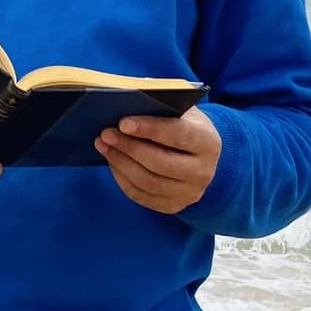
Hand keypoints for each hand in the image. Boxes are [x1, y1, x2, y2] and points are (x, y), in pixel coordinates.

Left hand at [95, 107, 220, 213]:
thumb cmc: (184, 124)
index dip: (149, 128)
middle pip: (160, 162)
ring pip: (148, 182)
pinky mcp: (174, 206)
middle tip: (106, 134)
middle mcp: (203, 171)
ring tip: (103, 145)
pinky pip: (142, 196)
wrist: (199, 154)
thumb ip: (159, 107)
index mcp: (207, 141)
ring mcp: (189, 193)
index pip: (178, 135)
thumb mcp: (181, 110)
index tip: (123, 122)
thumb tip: (125, 104)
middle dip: (129, 147)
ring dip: (121, 162)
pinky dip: (122, 178)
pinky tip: (112, 161)